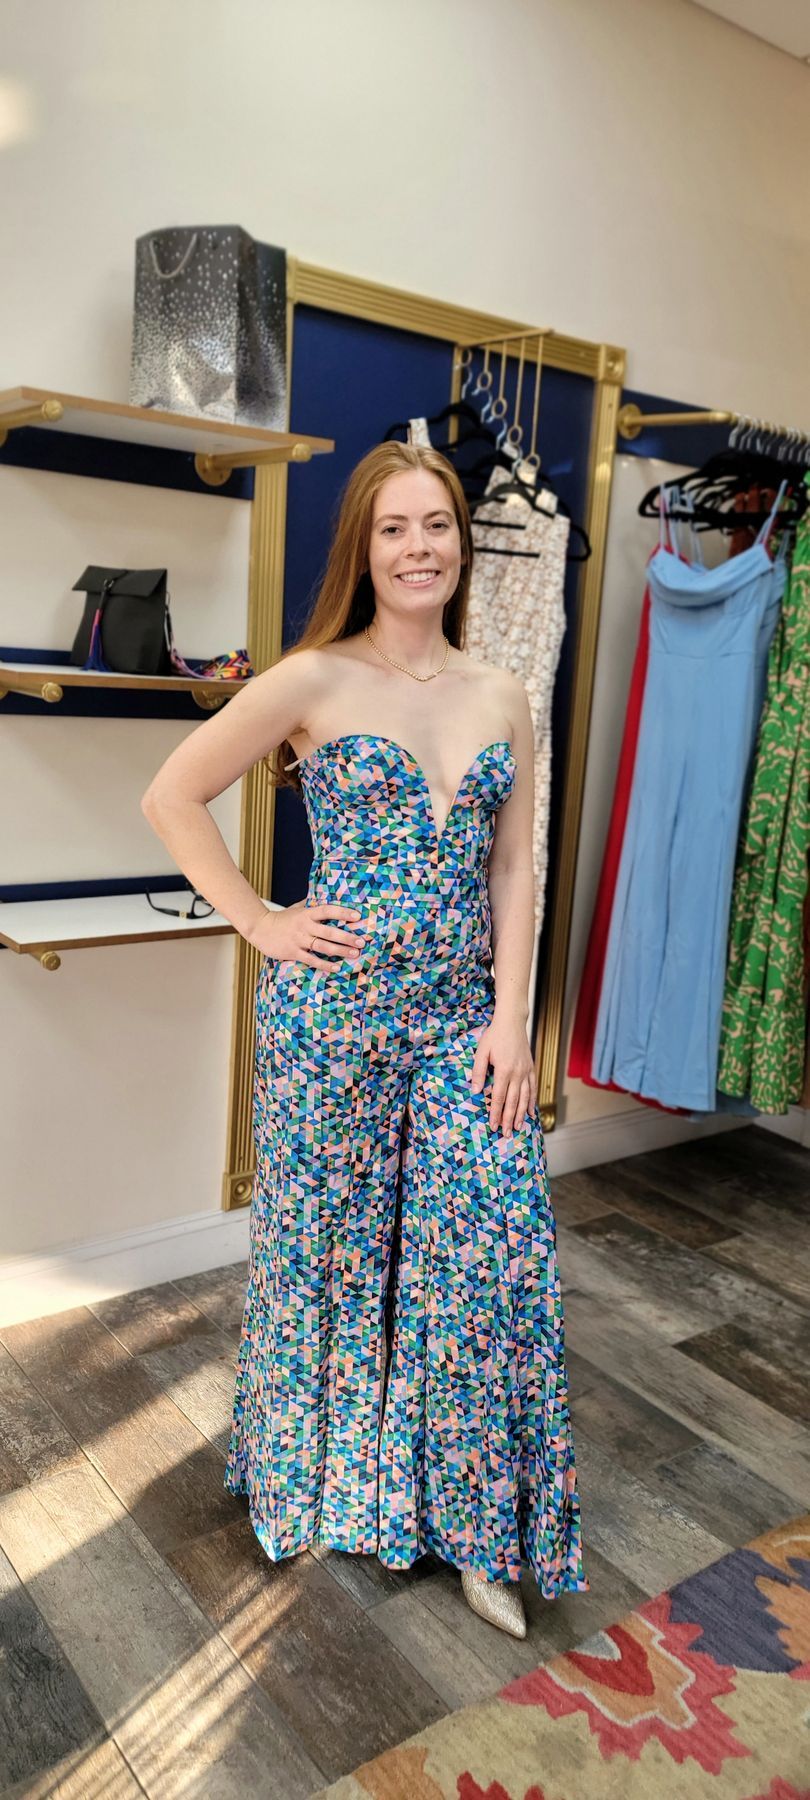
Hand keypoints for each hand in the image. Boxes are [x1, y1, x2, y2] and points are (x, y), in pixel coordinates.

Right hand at [248, 900, 365, 968]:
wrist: (259, 928)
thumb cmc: (281, 919)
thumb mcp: (296, 908)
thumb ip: (310, 904)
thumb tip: (324, 894)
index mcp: (307, 913)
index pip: (328, 910)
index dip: (343, 912)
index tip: (357, 916)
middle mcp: (304, 926)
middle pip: (329, 931)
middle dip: (347, 937)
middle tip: (361, 941)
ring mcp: (299, 940)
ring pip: (323, 946)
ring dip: (340, 951)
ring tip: (354, 954)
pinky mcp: (293, 952)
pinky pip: (312, 960)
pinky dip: (325, 964)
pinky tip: (337, 967)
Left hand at [470, 1012, 536, 1136]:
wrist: (512, 1022)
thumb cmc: (494, 1036)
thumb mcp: (481, 1052)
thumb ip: (479, 1072)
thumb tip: (476, 1091)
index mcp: (504, 1070)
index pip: (499, 1097)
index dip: (496, 1113)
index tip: (493, 1126)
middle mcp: (517, 1073)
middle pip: (513, 1101)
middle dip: (509, 1119)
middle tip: (506, 1134)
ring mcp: (526, 1071)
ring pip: (525, 1098)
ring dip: (521, 1114)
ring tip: (518, 1128)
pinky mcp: (531, 1068)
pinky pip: (533, 1088)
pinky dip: (532, 1102)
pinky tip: (531, 1113)